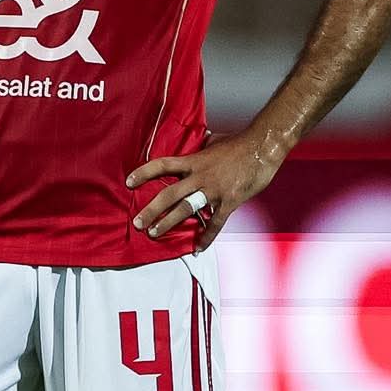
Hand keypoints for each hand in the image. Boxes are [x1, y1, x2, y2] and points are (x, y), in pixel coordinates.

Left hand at [127, 131, 280, 251]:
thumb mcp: (213, 142)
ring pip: (186, 209)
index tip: (128, 182)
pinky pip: (215, 223)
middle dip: (151, 210)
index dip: (144, 173)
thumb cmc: (238, 143)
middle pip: (169, 194)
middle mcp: (200, 176)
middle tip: (137, 222)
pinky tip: (198, 247)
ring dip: (168, 223)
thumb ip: (200, 148)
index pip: (162, 165)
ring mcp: (214, 190)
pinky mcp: (229, 201)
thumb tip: (196, 144)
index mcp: (194, 161)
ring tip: (154, 233)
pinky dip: (207, 237)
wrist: (262, 147)